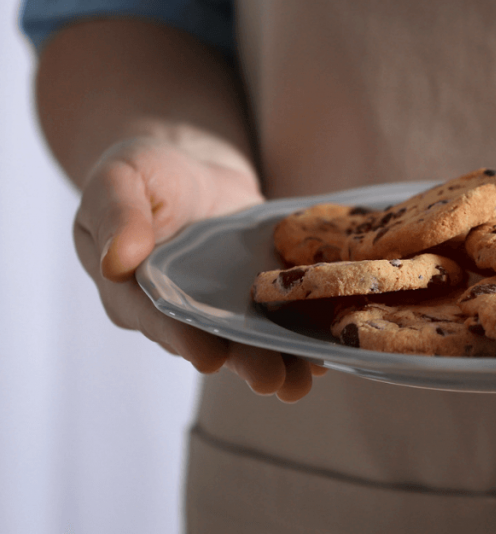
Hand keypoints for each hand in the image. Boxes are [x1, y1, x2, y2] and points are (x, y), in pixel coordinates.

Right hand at [74, 138, 326, 401]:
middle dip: (244, 362)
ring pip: (250, 339)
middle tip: (274, 382)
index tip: (210, 357)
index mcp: (134, 291)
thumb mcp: (120, 180)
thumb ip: (118, 216)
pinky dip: (303, 331)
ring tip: (306, 379)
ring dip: (280, 360)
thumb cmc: (146, 171)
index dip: (184, 339)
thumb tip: (117, 261)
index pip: (158, 319)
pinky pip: (281, 316)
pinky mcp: (258, 293)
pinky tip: (326, 349)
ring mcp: (223, 305)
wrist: (194, 164)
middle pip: (212, 341)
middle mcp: (180, 309)